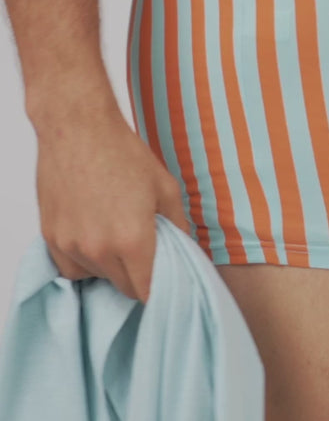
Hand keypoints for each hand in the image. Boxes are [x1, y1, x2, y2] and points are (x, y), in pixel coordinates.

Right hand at [34, 101, 189, 302]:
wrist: (78, 130)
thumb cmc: (125, 155)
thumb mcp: (166, 188)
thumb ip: (178, 226)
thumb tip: (186, 249)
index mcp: (132, 240)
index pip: (145, 290)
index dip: (157, 288)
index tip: (162, 279)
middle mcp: (99, 249)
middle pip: (122, 287)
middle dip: (137, 275)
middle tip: (145, 252)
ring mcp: (71, 245)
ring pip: (96, 277)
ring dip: (110, 268)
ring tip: (118, 236)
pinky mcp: (51, 238)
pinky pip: (70, 268)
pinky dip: (85, 262)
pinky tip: (96, 238)